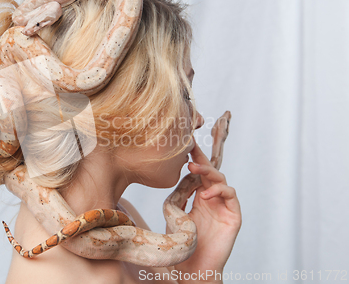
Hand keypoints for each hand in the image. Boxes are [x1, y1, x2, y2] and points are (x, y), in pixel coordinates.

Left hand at [174, 141, 240, 282]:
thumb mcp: (175, 215)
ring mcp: (224, 206)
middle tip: (189, 156)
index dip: (196, 157)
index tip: (188, 142)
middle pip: (211, 172)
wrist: (193, 268)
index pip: (199, 173)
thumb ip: (178, 195)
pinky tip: (205, 195)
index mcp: (199, 197)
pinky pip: (231, 195)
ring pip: (222, 180)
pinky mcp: (234, 216)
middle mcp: (213, 199)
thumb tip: (177, 175)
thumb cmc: (184, 244)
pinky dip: (219, 190)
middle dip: (201, 161)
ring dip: (209, 172)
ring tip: (194, 170)